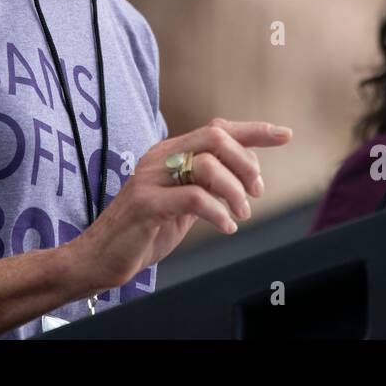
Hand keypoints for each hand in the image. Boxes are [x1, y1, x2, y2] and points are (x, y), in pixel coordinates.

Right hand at [65, 117, 292, 291]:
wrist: (100, 257)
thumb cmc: (145, 230)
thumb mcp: (182, 200)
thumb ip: (206, 181)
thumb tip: (247, 171)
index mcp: (169, 152)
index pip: (217, 128)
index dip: (254, 131)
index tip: (285, 135)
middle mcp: (159, 157)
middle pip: (216, 137)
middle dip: (246, 163)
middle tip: (256, 193)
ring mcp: (150, 178)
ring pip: (208, 165)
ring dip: (235, 192)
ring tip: (240, 215)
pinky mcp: (146, 204)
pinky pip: (194, 197)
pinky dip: (218, 212)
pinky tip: (226, 226)